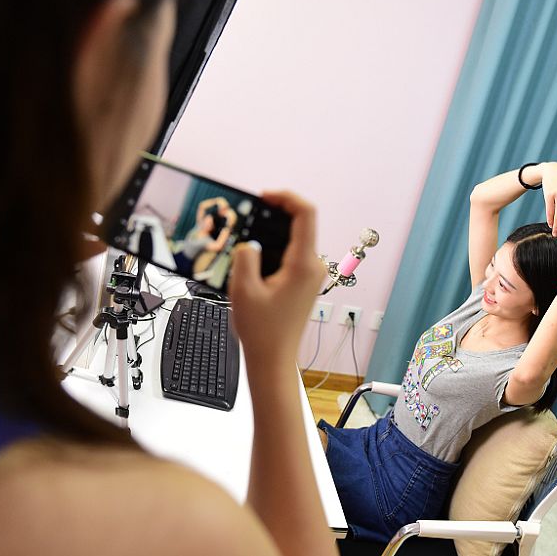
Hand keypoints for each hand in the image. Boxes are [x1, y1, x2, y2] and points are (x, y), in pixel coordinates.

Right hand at [228, 191, 324, 364]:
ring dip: (272, 232)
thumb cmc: (263, 332)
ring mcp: (311, 274)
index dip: (286, 197)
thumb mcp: (243, 290)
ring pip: (294, 239)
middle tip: (248, 216)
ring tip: (246, 236)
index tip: (264, 196)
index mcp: (303, 265)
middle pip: (300, 224)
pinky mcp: (304, 282)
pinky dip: (274, 248)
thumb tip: (248, 242)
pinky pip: (292, 254)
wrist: (274, 359)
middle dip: (274, 214)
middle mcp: (313, 267)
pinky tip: (254, 257)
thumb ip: (245, 257)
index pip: (305, 214)